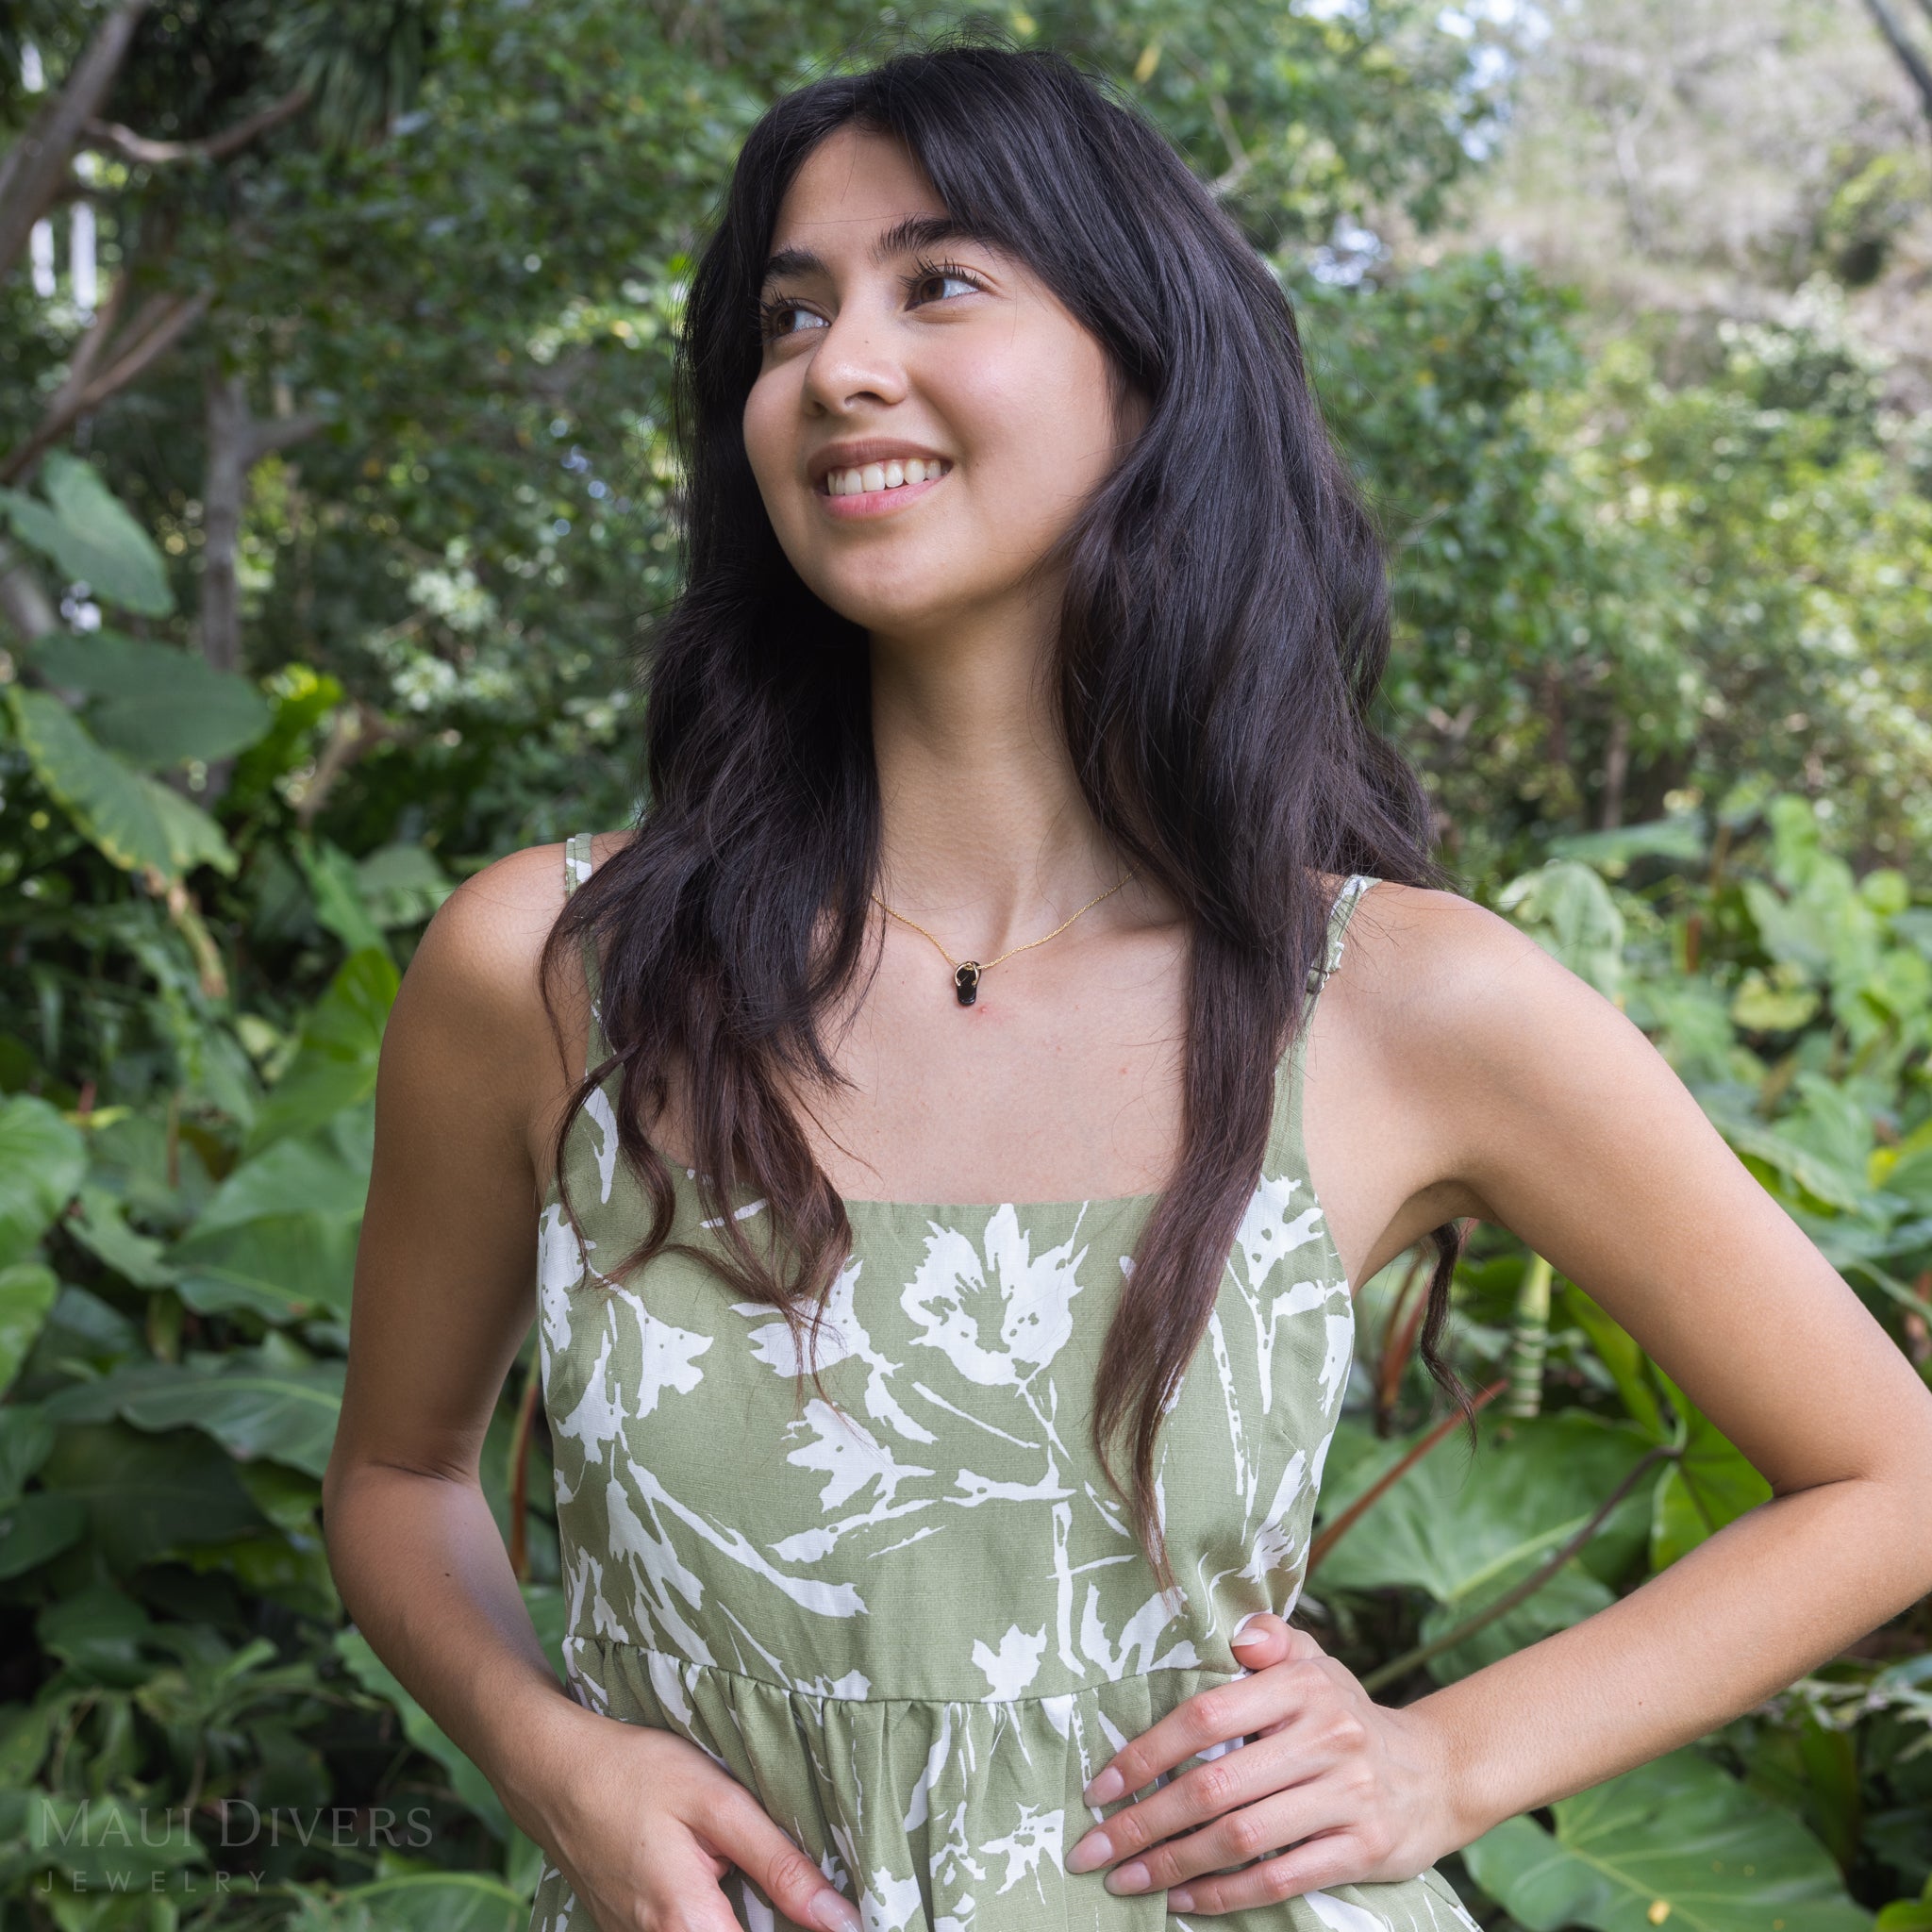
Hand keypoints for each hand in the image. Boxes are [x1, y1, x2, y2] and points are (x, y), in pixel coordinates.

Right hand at [516, 1701, 860, 1931]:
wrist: (551, 1769)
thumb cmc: (634, 1774)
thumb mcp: (718, 1802)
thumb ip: (781, 1864)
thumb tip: (842, 1920)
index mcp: (688, 1927)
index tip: (838, 1920)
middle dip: (773, 1921)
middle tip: (801, 1895)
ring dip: (741, 1914)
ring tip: (752, 1876)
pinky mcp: (626, 1930)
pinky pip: (682, 1931)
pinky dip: (711, 1912)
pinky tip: (718, 1875)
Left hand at [1063, 1615, 1456, 1915]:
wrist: (1436, 1772)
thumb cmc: (1345, 1714)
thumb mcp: (1315, 1662)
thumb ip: (1271, 1639)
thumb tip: (1236, 1633)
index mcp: (1301, 1686)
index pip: (1206, 1717)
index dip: (1146, 1752)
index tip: (1100, 1787)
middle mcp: (1326, 1737)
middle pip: (1215, 1787)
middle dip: (1143, 1823)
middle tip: (1092, 1849)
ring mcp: (1347, 1796)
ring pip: (1241, 1838)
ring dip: (1173, 1865)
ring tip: (1125, 1879)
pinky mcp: (1362, 1849)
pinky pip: (1281, 1878)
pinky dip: (1225, 1895)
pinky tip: (1184, 1901)